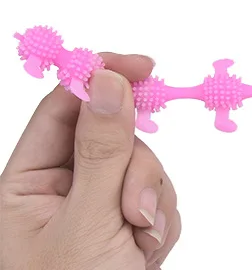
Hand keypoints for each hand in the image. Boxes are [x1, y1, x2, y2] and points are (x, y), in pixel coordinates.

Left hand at [1, 53, 179, 268]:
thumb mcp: (86, 222)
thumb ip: (102, 147)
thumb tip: (107, 77)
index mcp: (24, 186)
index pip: (62, 107)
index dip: (101, 78)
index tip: (144, 67)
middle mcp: (56, 192)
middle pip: (115, 135)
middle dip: (136, 169)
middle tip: (134, 212)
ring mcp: (92, 209)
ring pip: (143, 165)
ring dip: (151, 201)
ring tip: (138, 247)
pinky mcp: (123, 227)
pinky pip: (158, 196)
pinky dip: (161, 222)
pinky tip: (144, 255)